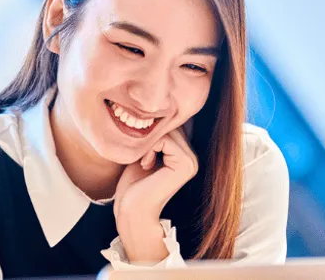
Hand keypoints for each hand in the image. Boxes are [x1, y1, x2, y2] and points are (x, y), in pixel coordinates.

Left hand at [113, 124, 197, 262]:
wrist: (132, 210)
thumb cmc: (133, 185)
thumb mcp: (143, 154)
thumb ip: (153, 138)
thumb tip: (153, 115)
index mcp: (183, 154)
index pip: (169, 125)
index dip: (150, 134)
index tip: (141, 154)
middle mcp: (192, 157)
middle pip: (170, 125)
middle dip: (150, 137)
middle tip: (141, 158)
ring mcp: (191, 162)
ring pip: (167, 131)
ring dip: (149, 143)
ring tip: (144, 162)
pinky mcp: (186, 165)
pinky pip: (165, 139)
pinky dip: (150, 148)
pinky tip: (146, 165)